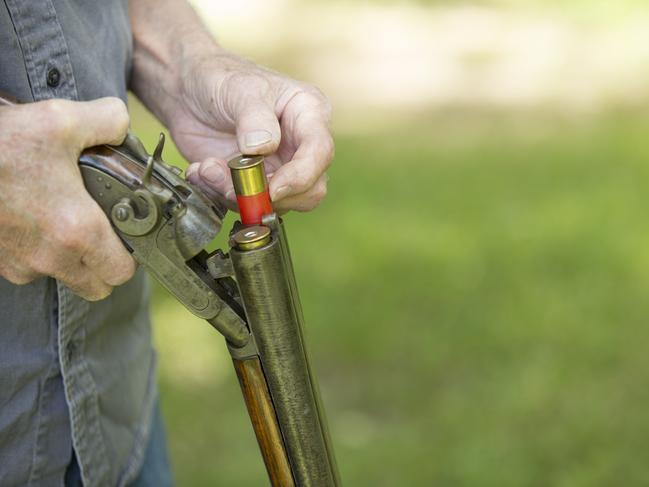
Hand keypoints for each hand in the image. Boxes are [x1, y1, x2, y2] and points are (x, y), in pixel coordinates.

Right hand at [0, 98, 135, 299]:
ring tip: (61, 217)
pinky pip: (27, 267)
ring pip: (60, 276)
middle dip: (103, 266)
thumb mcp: (61, 119)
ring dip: (67, 258)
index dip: (129, 258)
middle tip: (101, 233)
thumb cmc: (0, 143)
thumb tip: (122, 125)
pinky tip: (33, 218)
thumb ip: (108, 121)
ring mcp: (19, 264)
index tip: (125, 237)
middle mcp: (50, 257)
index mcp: (77, 230)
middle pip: (95, 286)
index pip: (121, 273)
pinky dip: (35, 251)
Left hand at [169, 50, 333, 212]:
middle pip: (310, 190)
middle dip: (270, 196)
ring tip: (207, 169)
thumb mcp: (239, 89)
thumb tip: (263, 148)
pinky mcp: (255, 184)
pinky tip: (202, 171)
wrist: (187, 91)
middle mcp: (300, 146)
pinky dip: (219, 195)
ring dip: (238, 196)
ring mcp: (278, 168)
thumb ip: (254, 118)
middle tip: (233, 184)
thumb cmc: (221, 77)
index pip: (320, 153)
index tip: (272, 189)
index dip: (300, 177)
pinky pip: (247, 205)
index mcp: (309, 114)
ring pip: (277, 204)